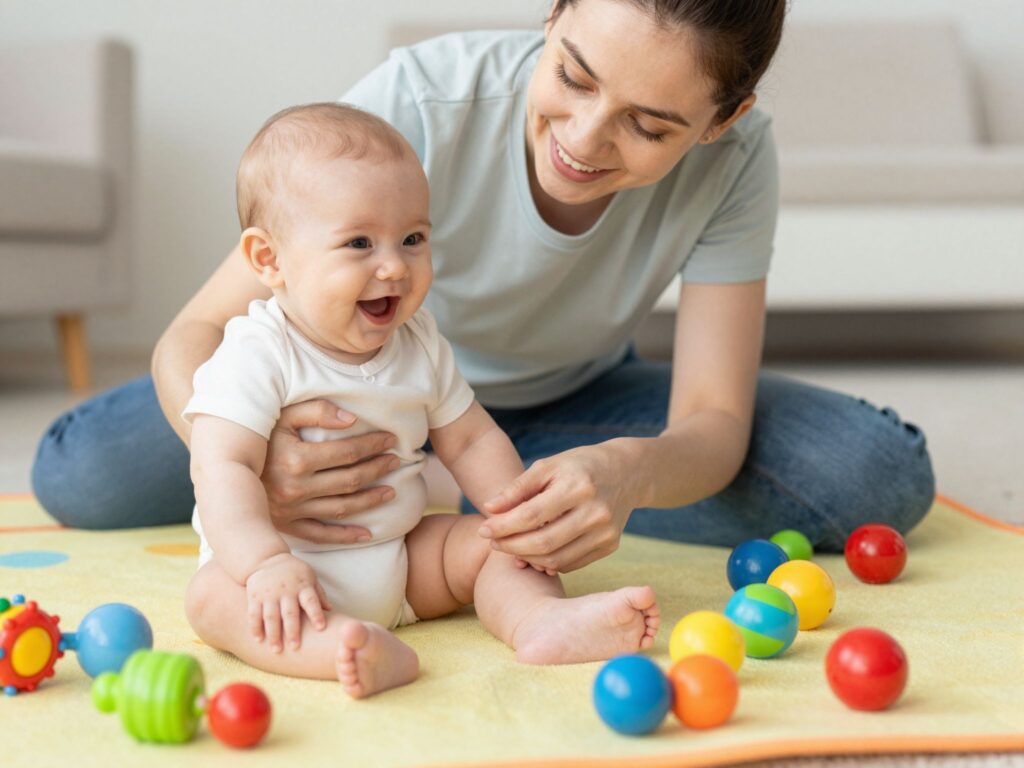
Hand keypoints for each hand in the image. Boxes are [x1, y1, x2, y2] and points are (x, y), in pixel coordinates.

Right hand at [246, 552, 330, 652]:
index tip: (321, 628)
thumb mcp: (309, 577)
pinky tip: (258, 639)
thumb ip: (319, 593)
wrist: (266, 559)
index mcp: (302, 586)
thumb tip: (331, 610)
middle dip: (293, 631)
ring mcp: (269, 594)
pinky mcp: (254, 597)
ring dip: (273, 634)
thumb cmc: (293, 572)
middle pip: (290, 613)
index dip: (316, 614)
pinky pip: (254, 614)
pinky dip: (255, 627)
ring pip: (271, 617)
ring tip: (276, 650)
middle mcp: (286, 590)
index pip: (311, 601)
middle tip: (295, 648)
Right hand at [263, 400, 399, 542]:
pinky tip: (367, 533)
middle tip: (398, 461)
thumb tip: (352, 419)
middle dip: (377, 469)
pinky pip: (321, 535)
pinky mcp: (287, 526)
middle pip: (350, 480)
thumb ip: (316, 411)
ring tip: (392, 490)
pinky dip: (345, 536)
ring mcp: (292, 510)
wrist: (223, 470)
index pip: (347, 452)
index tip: (390, 439)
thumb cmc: (259, 436)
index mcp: (296, 459)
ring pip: (342, 507)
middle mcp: (295, 487)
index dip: (373, 445)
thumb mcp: (282, 416)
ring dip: (371, 500)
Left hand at [479, 443, 635, 573]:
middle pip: (543, 542)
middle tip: (493, 542)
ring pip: (556, 560)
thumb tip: (488, 508)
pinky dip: (547, 562)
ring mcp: (606, 532)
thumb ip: (517, 488)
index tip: (484, 529)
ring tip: (510, 547)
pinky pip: (571, 563)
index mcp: (578, 486)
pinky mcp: (611, 545)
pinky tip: (533, 552)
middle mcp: (596, 511)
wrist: (627, 472)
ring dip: (526, 558)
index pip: (532, 515)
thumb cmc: (579, 466)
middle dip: (511, 546)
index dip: (503, 526)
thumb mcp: (548, 466)